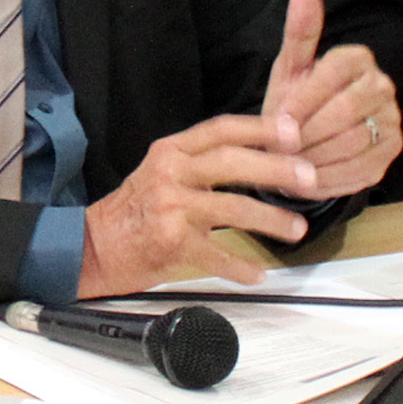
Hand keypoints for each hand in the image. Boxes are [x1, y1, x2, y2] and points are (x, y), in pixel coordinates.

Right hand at [79, 114, 322, 296]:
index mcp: (172, 151)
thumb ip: (202, 162)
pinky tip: (258, 274)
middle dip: (276, 169)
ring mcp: (170, 208)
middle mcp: (171, 173)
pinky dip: (240, 267)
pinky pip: (215, 255)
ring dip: (270, 219)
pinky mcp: (170, 242)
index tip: (294, 134)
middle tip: (309, 179)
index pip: (222, 129)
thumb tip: (263, 158)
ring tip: (296, 229)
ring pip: (232, 208)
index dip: (260, 129)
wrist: (94, 247)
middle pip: (231, 162)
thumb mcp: (163, 172)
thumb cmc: (136, 211)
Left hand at [259, 0, 402, 198]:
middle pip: (345, 112)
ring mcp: (391, 119)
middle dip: (308, 134)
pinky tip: (308, 180)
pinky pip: (362, 169)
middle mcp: (382, 85)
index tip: (278, 121)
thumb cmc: (296, 103)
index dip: (303, 100)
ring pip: (353, 143)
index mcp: (357, 58)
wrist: (309, 143)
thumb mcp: (291, 69)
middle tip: (282, 148)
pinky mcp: (392, 151)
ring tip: (291, 165)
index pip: (333, 73)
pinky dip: (329, 178)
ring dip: (316, 159)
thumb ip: (299, 33)